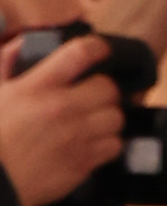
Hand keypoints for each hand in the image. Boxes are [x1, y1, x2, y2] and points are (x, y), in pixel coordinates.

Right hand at [0, 28, 126, 205]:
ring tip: (97, 119)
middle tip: (96, 94)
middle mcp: (62, 108)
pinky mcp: (84, 162)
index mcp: (38, 85)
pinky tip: (97, 141)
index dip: (98, 48)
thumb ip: (8, 61)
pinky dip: (110, 142)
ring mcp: (77, 137)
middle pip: (108, 89)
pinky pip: (115, 146)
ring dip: (109, 116)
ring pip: (116, 118)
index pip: (80, 54)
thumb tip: (25, 43)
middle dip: (104, 89)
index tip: (102, 50)